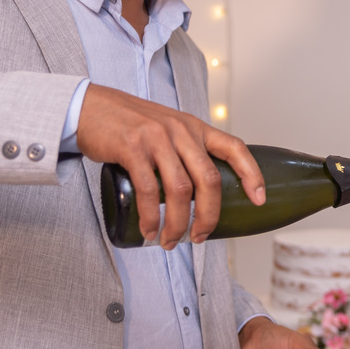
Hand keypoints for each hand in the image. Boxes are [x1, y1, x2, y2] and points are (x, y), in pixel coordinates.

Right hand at [75, 84, 263, 247]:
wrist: (90, 107)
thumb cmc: (131, 125)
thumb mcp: (169, 129)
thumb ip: (187, 150)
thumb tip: (202, 191)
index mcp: (195, 128)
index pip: (234, 148)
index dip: (252, 174)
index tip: (259, 200)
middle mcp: (181, 131)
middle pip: (209, 179)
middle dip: (209, 216)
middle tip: (201, 237)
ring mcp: (157, 138)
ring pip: (180, 190)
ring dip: (177, 222)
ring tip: (170, 241)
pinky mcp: (132, 148)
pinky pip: (147, 190)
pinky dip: (150, 216)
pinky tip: (149, 230)